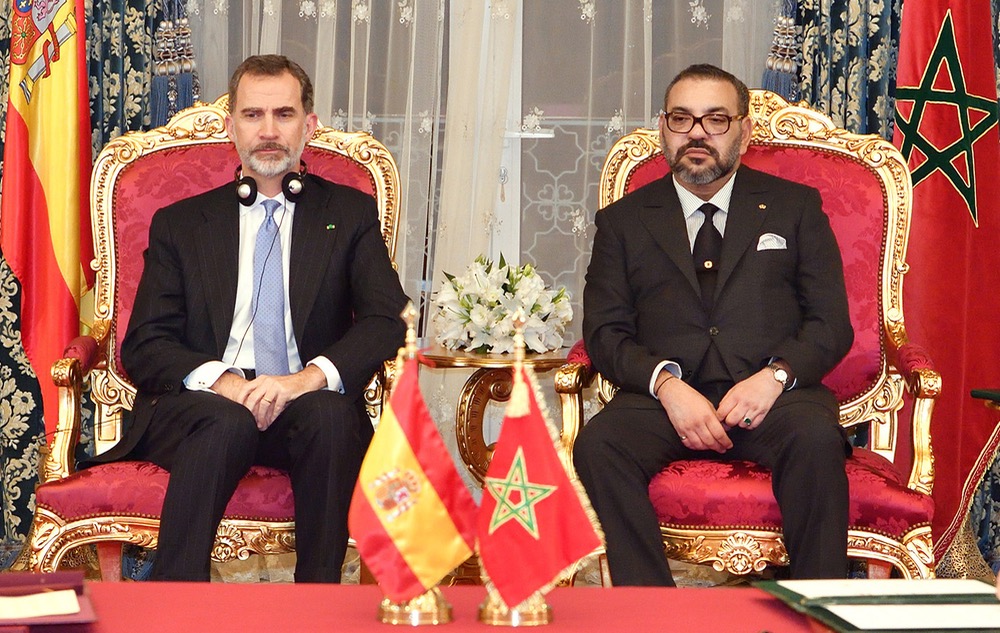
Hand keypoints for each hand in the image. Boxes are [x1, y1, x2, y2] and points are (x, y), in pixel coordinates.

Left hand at [212, 365, 326, 430]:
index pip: (245, 389)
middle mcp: (267, 381)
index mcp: (262, 379)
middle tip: (252, 422)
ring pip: (263, 404)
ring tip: (262, 425)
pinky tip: (272, 421)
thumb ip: (262, 393)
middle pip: (253, 398)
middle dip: (251, 412)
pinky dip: (273, 416)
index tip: (241, 412)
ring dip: (262, 417)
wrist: (306, 380)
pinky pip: (276, 407)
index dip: (241, 401)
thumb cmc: (289, 386)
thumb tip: (252, 408)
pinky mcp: (285, 392)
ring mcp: (276, 386)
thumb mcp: (273, 386)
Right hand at [657, 378, 731, 452]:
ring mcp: (688, 428)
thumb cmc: (691, 397)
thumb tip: (724, 428)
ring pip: (700, 445)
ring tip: (712, 448)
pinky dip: (695, 447)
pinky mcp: (680, 431)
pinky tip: (700, 445)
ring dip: (707, 448)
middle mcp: (697, 423)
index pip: (719, 434)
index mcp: (707, 416)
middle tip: (723, 449)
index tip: (728, 445)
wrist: (674, 394)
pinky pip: (688, 443)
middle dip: (718, 447)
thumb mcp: (708, 404)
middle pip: (710, 442)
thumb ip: (716, 417)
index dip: (725, 442)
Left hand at [716, 368, 782, 430]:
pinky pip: (752, 426)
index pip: (722, 412)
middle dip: (729, 423)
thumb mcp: (735, 389)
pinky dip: (749, 425)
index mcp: (736, 396)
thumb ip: (726, 400)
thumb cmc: (752, 385)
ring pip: (742, 425)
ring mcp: (754, 409)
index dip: (719, 418)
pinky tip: (748, 419)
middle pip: (731, 421)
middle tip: (730, 420)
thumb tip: (720, 412)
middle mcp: (745, 403)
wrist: (769, 382)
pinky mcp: (763, 414)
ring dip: (739, 424)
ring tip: (740, 418)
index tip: (720, 419)